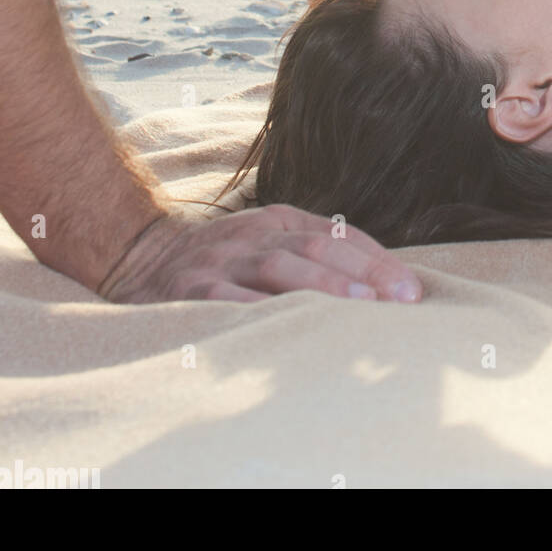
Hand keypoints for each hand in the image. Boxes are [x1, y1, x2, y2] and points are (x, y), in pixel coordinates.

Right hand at [96, 205, 423, 304]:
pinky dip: (264, 313)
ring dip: (325, 287)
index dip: (378, 260)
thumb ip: (313, 256)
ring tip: (362, 305)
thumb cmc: (223, 261)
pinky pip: (232, 302)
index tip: (412, 289)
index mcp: (278, 220)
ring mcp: (222, 261)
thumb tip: (381, 286)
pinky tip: (292, 329)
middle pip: (318, 247)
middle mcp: (254, 234)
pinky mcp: (192, 291)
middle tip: (401, 299)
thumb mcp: (266, 243)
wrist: (139, 259)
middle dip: (365, 272)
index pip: (339, 235)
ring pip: (281, 267)